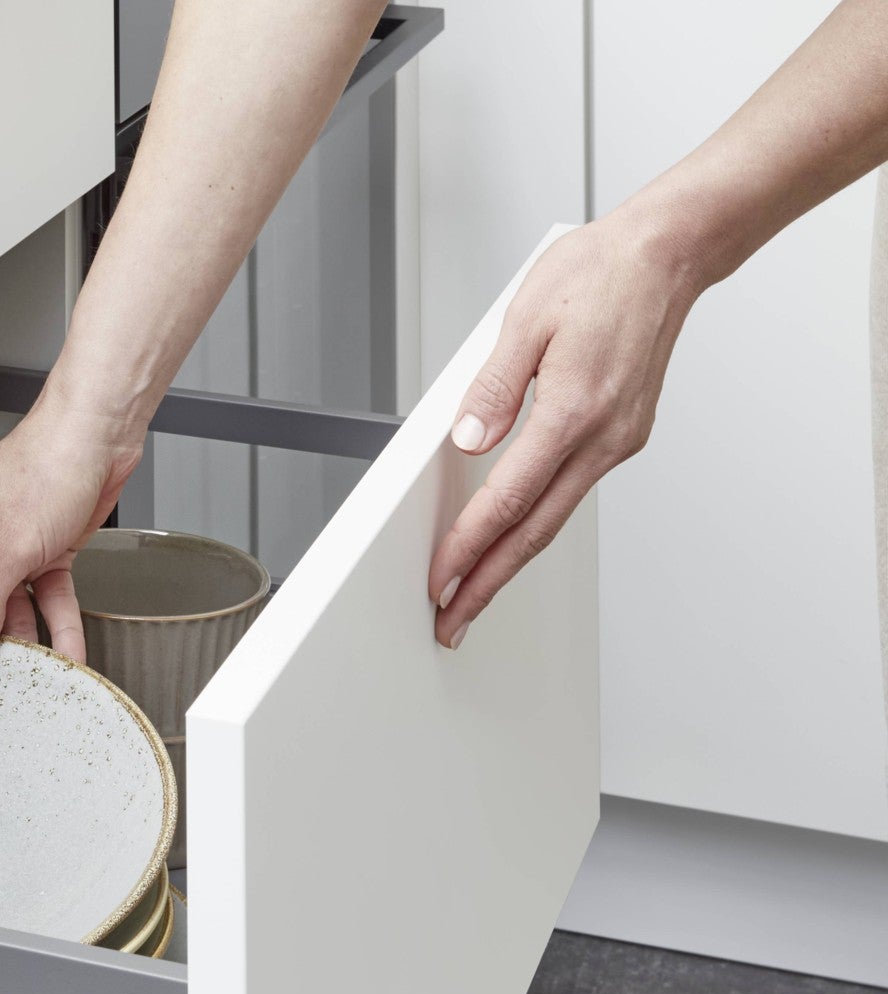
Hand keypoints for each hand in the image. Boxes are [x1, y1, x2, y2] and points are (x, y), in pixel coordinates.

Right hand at [0, 396, 142, 676]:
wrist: (100, 435)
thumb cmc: (45, 466)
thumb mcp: (8, 549)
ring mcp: (8, 555)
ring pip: (9, 616)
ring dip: (25, 647)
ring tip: (33, 679)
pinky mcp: (44, 556)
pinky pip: (46, 603)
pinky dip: (59, 628)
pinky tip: (69, 656)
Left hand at [428, 210, 704, 647]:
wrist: (671, 252)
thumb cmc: (603, 271)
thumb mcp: (525, 318)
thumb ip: (492, 388)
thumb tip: (467, 440)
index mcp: (574, 410)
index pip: (506, 500)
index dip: (468, 548)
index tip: (441, 581)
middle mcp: (603, 436)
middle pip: (533, 531)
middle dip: (487, 583)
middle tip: (451, 621)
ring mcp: (618, 441)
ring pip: (554, 519)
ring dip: (511, 561)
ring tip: (474, 593)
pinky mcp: (623, 435)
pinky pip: (570, 493)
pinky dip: (536, 524)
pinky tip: (512, 538)